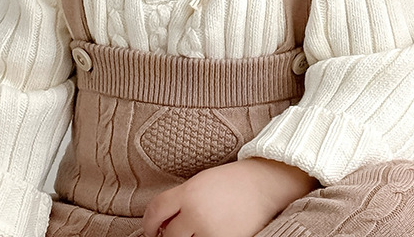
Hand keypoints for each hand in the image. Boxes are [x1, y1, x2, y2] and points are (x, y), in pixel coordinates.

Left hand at [141, 158, 317, 236]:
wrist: (265, 184)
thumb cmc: (230, 182)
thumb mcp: (200, 183)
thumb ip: (179, 201)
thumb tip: (158, 225)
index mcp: (189, 192)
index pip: (155, 211)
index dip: (148, 223)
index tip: (150, 229)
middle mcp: (197, 213)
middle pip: (168, 235)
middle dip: (168, 236)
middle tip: (172, 233)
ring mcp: (212, 232)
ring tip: (195, 231)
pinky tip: (206, 234)